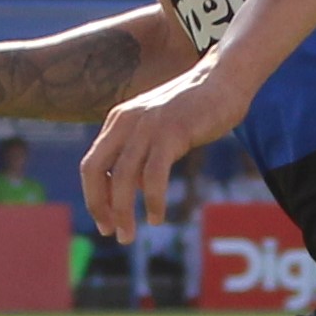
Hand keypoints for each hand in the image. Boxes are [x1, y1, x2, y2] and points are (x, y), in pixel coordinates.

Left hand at [82, 65, 244, 244]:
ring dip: (122, 211)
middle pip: (94, 170)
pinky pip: (152, 175)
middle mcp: (125, 121)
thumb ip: (141, 154)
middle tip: (113, 233)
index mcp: (118, 121)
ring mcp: (146, 125)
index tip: (104, 222)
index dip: (93, 197)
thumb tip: (131, 188)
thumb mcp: (158, 130)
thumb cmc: (195, 109)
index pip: (92, 165)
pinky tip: (156, 217)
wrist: (224, 81)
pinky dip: (151, 201)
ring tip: (130, 234)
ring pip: (121, 177)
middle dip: (99, 206)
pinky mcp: (170, 132)